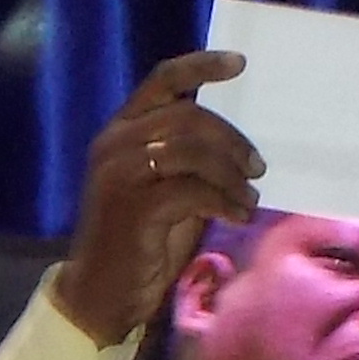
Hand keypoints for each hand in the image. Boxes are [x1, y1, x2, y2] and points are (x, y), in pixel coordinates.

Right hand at [48, 50, 263, 347]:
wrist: (101, 295)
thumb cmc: (140, 243)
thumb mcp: (167, 190)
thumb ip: (189, 159)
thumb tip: (240, 144)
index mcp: (120, 131)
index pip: (162, 80)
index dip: (202, 66)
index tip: (240, 64)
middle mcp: (115, 145)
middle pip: (187, 117)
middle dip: (232, 139)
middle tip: (257, 167)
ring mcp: (119, 174)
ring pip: (191, 150)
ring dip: (230, 173)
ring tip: (248, 198)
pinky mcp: (134, 208)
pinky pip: (192, 189)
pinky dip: (224, 201)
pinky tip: (238, 215)